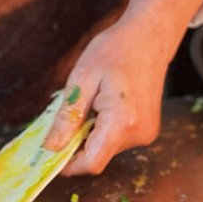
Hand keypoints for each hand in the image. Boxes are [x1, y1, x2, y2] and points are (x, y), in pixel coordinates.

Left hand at [44, 19, 166, 175]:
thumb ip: (66, 118)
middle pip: (97, 157)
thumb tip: (51, 147)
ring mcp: (146, 134)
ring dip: (91, 136)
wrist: (151, 36)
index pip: (91, 163)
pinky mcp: (148, 132)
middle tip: (71, 117)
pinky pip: (117, 142)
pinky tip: (105, 107)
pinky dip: (103, 131)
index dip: (69, 164)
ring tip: (93, 105)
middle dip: (78, 144)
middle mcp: (138, 134)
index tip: (53, 153)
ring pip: (106, 150)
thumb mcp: (82, 79)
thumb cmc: (115, 50)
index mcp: (121, 122)